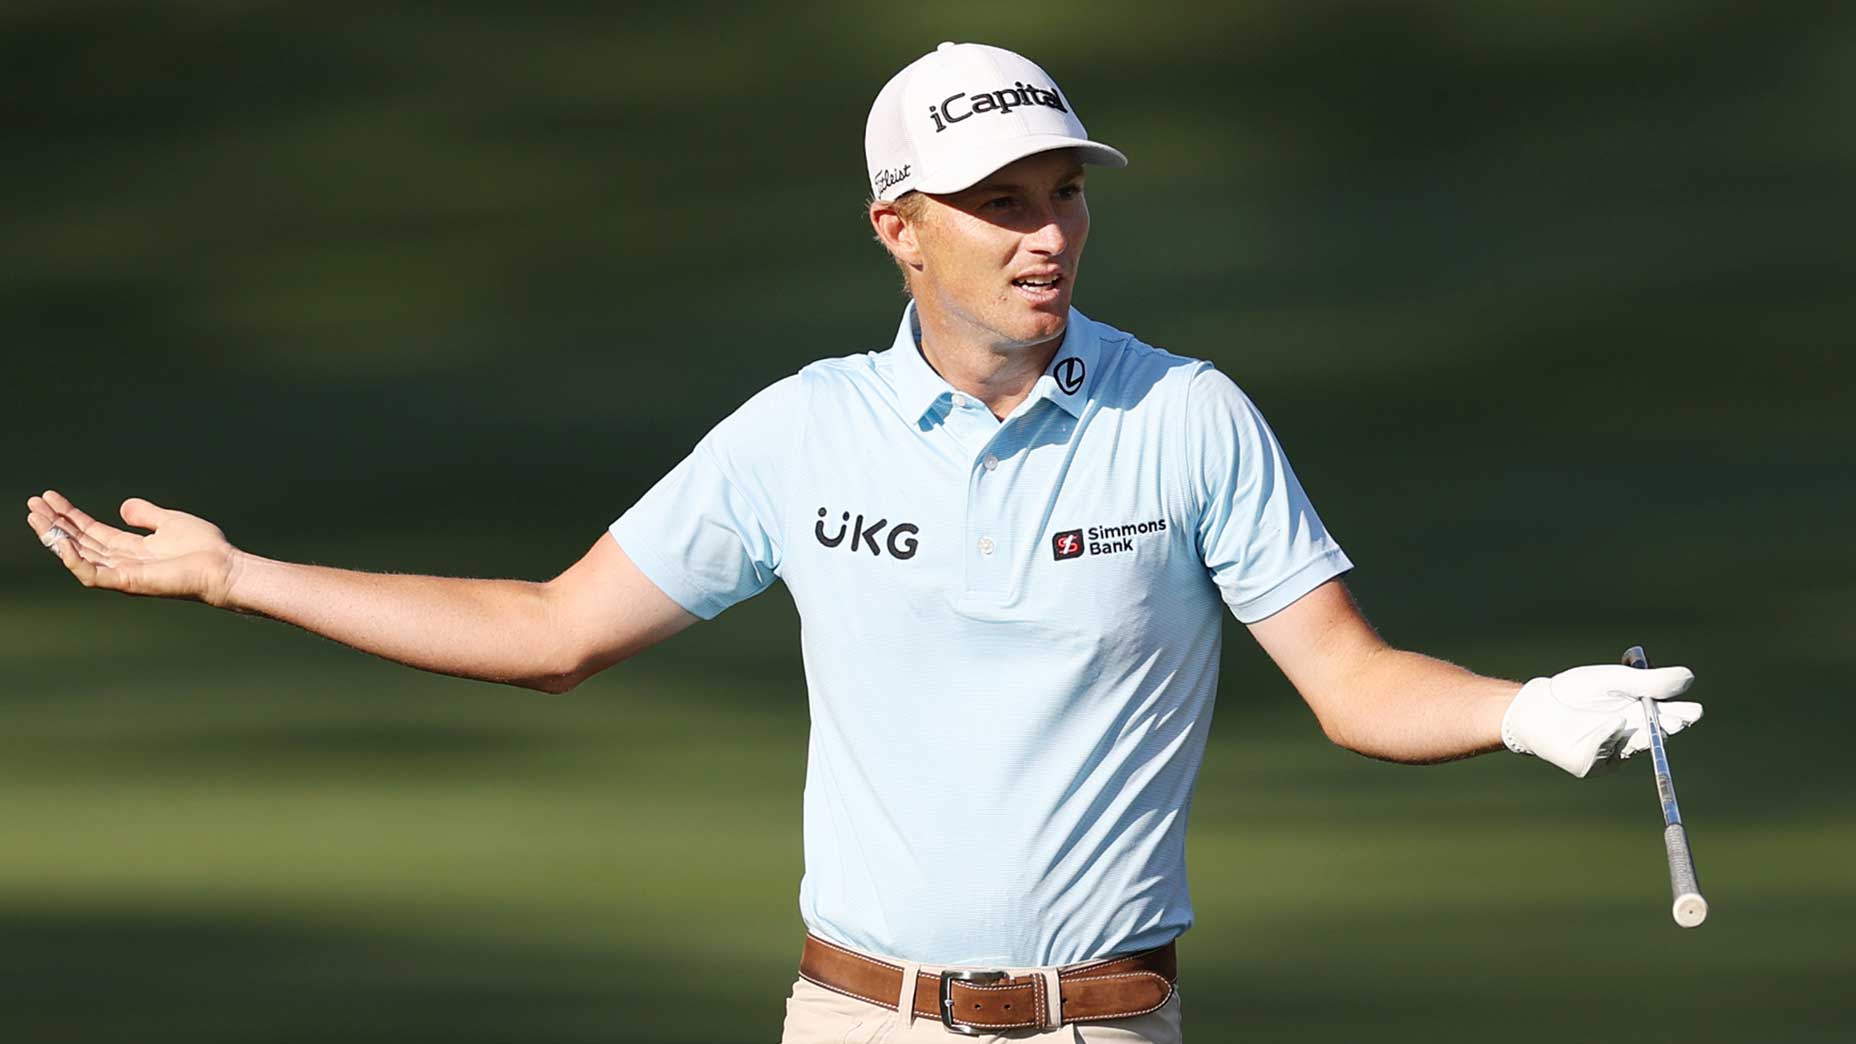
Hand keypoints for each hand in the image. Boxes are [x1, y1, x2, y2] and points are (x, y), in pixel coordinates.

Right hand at [25, 489, 239, 606]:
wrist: (224, 566)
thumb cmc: (203, 548)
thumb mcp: (169, 522)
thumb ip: (145, 515)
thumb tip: (123, 506)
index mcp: (131, 548)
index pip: (92, 531)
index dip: (70, 515)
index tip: (50, 497)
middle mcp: (122, 562)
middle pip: (79, 541)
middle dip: (55, 523)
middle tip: (33, 503)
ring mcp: (123, 573)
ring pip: (78, 555)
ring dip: (55, 536)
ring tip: (36, 515)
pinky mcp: (127, 582)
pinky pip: (91, 573)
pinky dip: (73, 558)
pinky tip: (60, 539)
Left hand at [1501, 663, 1701, 777]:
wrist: (1539, 706)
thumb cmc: (1578, 691)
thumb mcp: (1616, 680)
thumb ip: (1650, 682)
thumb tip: (1689, 677)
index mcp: (1643, 714)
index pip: (1673, 716)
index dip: (1684, 715)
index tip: (1693, 711)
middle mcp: (1635, 736)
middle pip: (1659, 735)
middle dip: (1667, 727)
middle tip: (1677, 720)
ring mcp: (1616, 753)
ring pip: (1636, 746)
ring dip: (1642, 734)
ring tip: (1648, 721)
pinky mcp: (1595, 765)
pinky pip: (1607, 752)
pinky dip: (1610, 736)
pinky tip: (1614, 724)